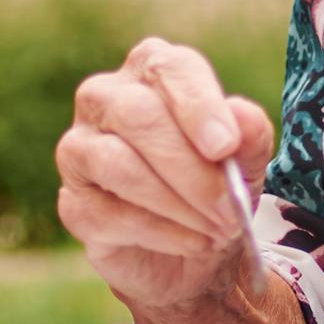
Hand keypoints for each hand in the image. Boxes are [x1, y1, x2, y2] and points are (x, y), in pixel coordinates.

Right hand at [55, 38, 276, 323]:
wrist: (193, 255)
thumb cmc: (216, 188)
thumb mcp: (247, 163)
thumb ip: (250, 137)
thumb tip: (244, 117)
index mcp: (150, 71)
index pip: (167, 69)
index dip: (198, 106)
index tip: (225, 146)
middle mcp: (104, 99)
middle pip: (136, 115)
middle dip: (190, 167)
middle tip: (228, 206)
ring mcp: (79, 150)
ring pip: (118, 164)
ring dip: (177, 203)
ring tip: (218, 229)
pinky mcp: (73, 202)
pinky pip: (110, 214)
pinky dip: (163, 233)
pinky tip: (193, 242)